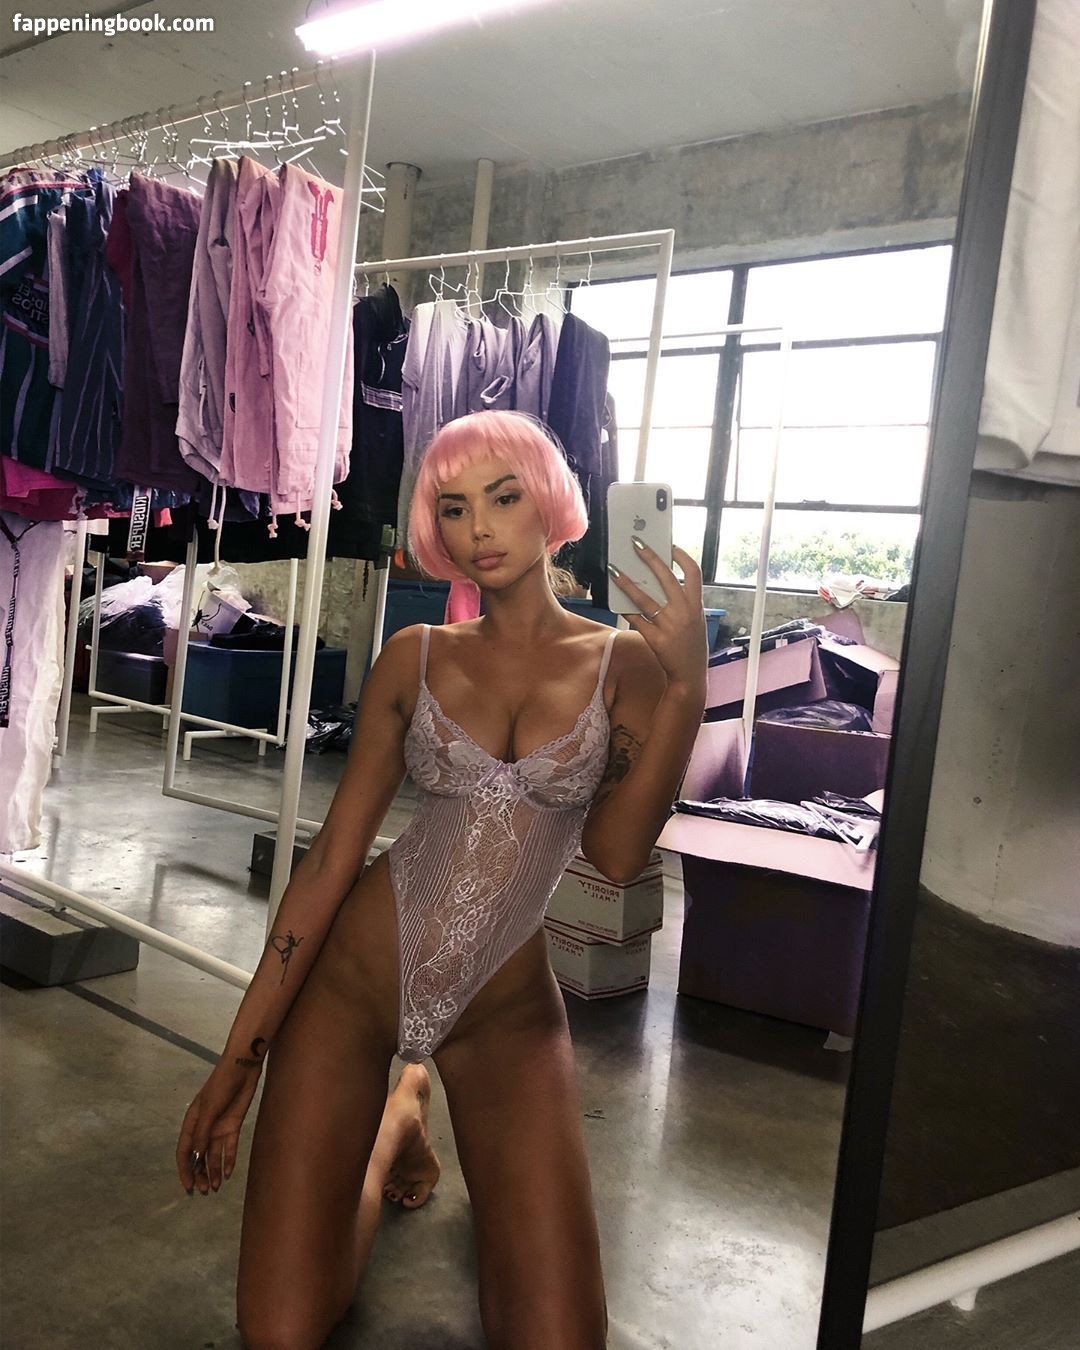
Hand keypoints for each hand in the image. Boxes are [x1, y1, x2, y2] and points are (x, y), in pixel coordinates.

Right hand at [176, 1057, 262, 1195]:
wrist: (243, 1068)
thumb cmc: (221, 1085)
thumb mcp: (209, 1110)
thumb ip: (202, 1134)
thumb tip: (195, 1158)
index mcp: (191, 1123)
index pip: (185, 1151)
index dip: (185, 1169)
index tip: (189, 1186)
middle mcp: (203, 1128)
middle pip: (199, 1156)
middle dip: (201, 1173)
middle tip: (205, 1190)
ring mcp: (218, 1127)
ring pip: (214, 1154)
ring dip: (214, 1170)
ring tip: (215, 1186)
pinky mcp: (233, 1125)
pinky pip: (229, 1147)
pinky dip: (228, 1159)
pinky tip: (228, 1173)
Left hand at [608, 539, 707, 689]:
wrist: (690, 675)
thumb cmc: (691, 645)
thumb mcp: (695, 621)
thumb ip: (682, 603)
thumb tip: (655, 583)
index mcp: (696, 605)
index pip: (694, 572)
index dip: (682, 556)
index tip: (670, 545)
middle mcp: (684, 612)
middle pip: (666, 577)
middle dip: (650, 557)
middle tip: (636, 544)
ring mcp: (670, 626)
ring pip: (644, 598)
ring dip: (627, 582)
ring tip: (614, 570)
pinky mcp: (656, 639)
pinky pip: (636, 619)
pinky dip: (625, 609)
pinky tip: (616, 599)